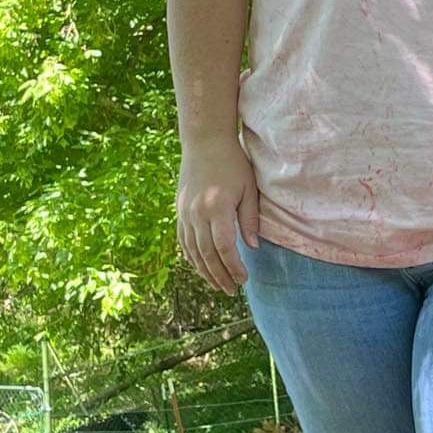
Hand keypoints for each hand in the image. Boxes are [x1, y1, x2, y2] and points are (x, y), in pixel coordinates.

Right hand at [176, 138, 259, 293]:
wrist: (204, 142)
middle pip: (207, 254)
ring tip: (218, 284)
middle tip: (232, 290)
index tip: (244, 280)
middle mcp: (197, 213)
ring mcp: (185, 213)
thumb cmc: (233, 163)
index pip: (224, 248)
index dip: (234, 267)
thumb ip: (250, 219)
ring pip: (192, 251)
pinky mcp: (180, 210)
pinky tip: (201, 267)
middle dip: (220, 276)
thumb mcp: (249, 189)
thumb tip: (252, 247)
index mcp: (217, 208)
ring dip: (205, 271)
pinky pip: (183, 240)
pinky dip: (191, 257)